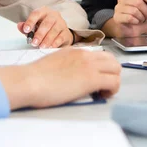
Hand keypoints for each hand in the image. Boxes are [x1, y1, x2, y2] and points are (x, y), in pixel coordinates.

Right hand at [0, 49, 120, 108]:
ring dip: (113, 81)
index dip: (100, 69)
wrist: (30, 80)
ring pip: (117, 68)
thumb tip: (70, 75)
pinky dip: (112, 89)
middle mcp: (85, 55)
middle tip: (101, 86)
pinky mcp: (92, 78)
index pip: (98, 56)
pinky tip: (101, 95)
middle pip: (112, 60)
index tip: (92, 80)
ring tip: (101, 92)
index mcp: (75, 51)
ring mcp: (90, 65)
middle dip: (111, 73)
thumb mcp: (54, 63)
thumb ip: (66, 65)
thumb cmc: (35, 77)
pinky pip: (114, 82)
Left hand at [18, 7, 72, 48]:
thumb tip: (19, 26)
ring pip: (54, 30)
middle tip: (34, 42)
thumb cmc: (44, 28)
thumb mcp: (34, 26)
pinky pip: (61, 37)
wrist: (59, 32)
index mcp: (43, 11)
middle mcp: (53, 15)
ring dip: (47, 39)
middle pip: (47, 23)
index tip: (26, 30)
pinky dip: (55, 42)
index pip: (36, 14)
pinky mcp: (66, 32)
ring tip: (41, 46)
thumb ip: (26, 27)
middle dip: (40, 34)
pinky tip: (50, 47)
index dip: (30, 21)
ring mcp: (61, 23)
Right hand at [110, 0, 146, 36]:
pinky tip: (136, 22)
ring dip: (141, 17)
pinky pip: (129, 18)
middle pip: (138, 1)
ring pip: (134, 10)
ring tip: (141, 19)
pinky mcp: (117, 17)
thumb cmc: (139, 17)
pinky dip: (136, 21)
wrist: (131, 30)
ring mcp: (118, 7)